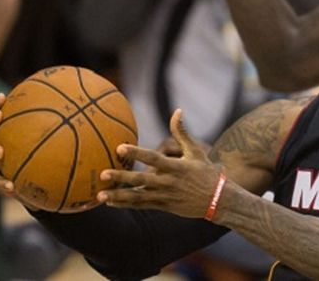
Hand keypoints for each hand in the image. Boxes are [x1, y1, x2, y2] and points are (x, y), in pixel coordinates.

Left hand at [98, 109, 222, 218]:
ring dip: (119, 196)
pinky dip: (126, 204)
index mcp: (176, 167)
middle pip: (141, 180)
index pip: (153, 158)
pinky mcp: (164, 206)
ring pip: (138, 196)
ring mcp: (165, 196)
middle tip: (103, 174)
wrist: (218, 199)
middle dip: (122, 178)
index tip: (120, 148)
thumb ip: (182, 132)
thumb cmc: (206, 171)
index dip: (136, 153)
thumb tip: (177, 111)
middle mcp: (169, 182)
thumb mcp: (196, 151)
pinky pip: (142, 205)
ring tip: (100, 195)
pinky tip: (110, 202)